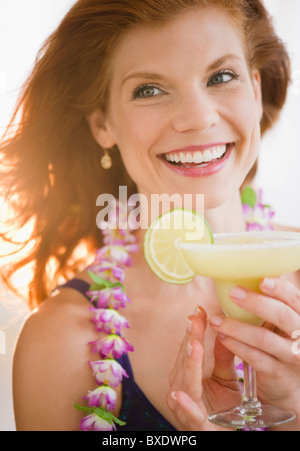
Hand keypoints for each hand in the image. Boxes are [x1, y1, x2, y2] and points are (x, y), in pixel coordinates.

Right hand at [167, 307, 241, 430]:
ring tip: (194, 347)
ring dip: (188, 366)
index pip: (189, 348)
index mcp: (186, 375)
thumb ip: (224, 358)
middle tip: (195, 321)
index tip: (200, 311)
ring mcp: (184, 407)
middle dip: (190, 341)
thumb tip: (225, 329)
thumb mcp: (226, 379)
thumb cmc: (221, 408)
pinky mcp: (195, 425)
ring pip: (185, 383)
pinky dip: (185, 405)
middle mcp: (180, 388)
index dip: (194, 330)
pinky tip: (180, 393)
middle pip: (185, 362)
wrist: (222, 435)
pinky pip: (190, 414)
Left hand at [209, 277, 299, 420]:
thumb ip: (271, 303)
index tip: (261, 279)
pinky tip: (222, 337)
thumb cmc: (281, 343)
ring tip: (216, 320)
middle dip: (257, 303)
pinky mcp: (277, 373)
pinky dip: (236, 346)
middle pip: (282, 315)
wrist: (290, 385)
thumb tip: (246, 273)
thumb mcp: (283, 323)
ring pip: (264, 338)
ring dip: (236, 327)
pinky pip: (254, 357)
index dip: (279, 288)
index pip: (294, 298)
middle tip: (234, 293)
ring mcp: (291, 356)